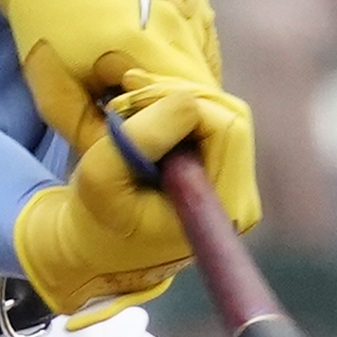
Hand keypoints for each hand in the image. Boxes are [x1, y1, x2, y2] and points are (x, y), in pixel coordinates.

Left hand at [0, 0, 255, 227]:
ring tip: (158, 113)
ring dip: (188, 98)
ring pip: (206, 71)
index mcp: (142, 40)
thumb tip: (147, 167)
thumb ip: (104, 136)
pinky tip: (159, 79)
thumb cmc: (43, 29)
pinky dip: (187, 71)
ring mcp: (191, 0)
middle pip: (203, 92)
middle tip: (169, 152)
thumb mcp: (58, 97)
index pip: (188, 108)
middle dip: (188, 125)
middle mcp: (177, 15)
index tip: (172, 167)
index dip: (185, 142)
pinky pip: (202, 48)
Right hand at [10, 74, 220, 317]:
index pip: (225, 127)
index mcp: (219, 208)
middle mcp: (240, 198)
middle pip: (229, 116)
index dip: (181, 101)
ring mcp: (235, 184)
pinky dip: (176, 110)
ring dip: (174, 101)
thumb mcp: (102, 177)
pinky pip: (210, 122)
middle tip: (130, 92)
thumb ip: (143, 138)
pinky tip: (144, 114)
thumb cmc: (96, 218)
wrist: (100, 245)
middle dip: (178, 96)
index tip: (133, 95)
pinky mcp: (222, 171)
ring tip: (131, 105)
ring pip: (219, 113)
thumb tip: (187, 100)